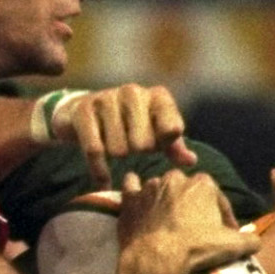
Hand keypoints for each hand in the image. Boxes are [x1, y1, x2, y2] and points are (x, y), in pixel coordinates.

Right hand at [53, 85, 197, 186]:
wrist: (83, 112)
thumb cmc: (130, 125)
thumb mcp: (156, 134)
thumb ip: (174, 148)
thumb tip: (190, 161)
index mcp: (158, 96)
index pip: (172, 130)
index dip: (164, 145)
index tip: (158, 145)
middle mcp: (133, 92)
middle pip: (143, 145)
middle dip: (137, 152)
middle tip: (132, 146)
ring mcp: (106, 98)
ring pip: (118, 150)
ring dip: (117, 156)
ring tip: (115, 147)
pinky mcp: (83, 111)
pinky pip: (95, 151)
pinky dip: (100, 171)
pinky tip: (103, 181)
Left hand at [115, 168, 259, 273]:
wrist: (156, 259)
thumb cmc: (197, 248)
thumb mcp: (233, 245)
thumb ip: (250, 240)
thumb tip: (256, 241)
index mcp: (203, 184)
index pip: (218, 199)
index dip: (222, 217)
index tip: (224, 234)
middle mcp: (175, 179)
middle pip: (189, 192)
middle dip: (193, 207)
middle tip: (196, 229)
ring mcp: (150, 187)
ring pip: (161, 188)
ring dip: (166, 200)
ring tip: (169, 221)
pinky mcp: (129, 200)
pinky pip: (131, 187)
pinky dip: (134, 190)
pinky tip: (136, 195)